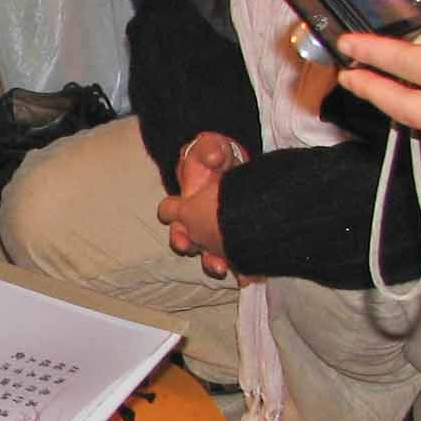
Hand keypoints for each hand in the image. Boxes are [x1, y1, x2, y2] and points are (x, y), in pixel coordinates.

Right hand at [156, 132, 240, 276]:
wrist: (238, 166)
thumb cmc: (218, 155)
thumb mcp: (211, 146)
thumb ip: (209, 148)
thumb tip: (213, 160)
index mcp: (185, 203)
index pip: (169, 212)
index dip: (173, 215)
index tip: (183, 215)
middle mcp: (196, 223)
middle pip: (185, 241)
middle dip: (189, 247)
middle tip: (191, 243)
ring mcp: (215, 234)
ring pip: (208, 256)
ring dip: (213, 263)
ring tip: (224, 267)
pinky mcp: (236, 241)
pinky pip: (237, 261)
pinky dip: (243, 270)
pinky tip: (250, 275)